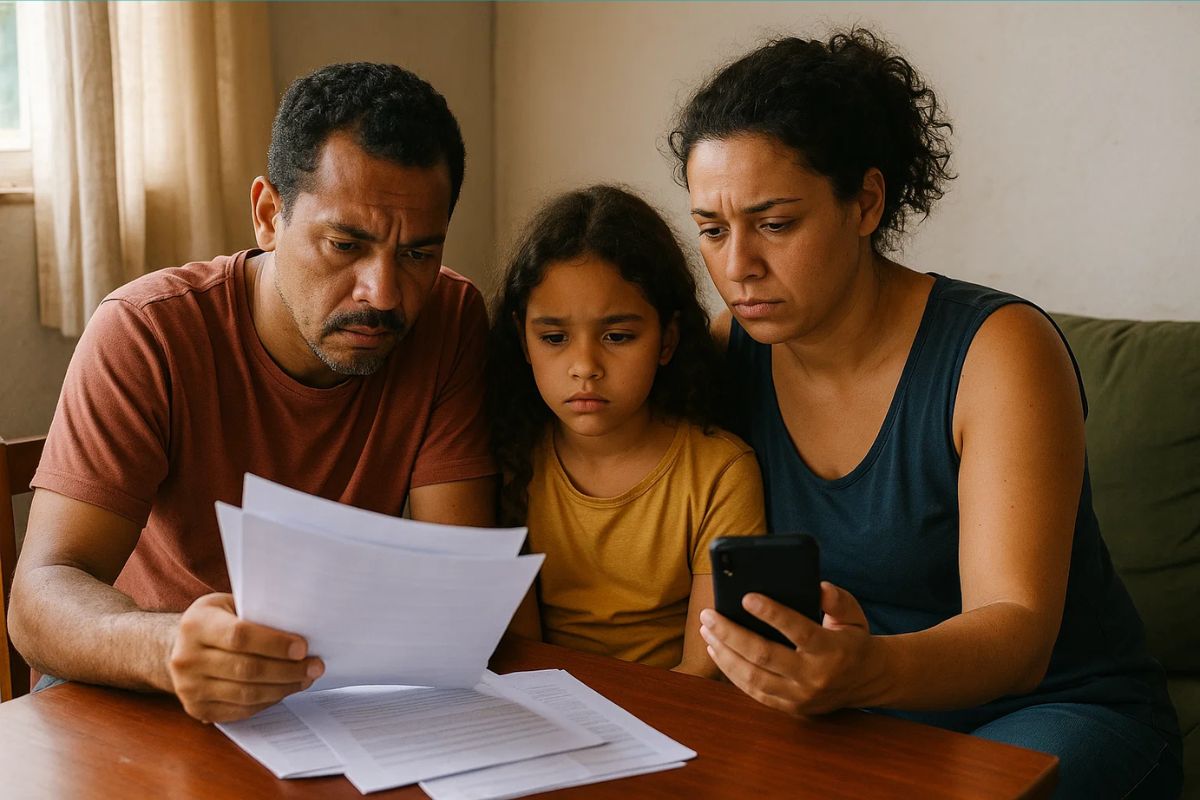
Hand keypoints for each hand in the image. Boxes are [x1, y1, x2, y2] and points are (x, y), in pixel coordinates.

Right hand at [166, 593, 323, 722]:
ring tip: (306, 678)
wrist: (178, 647)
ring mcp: (189, 688)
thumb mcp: (228, 604)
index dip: (274, 644)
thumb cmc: (216, 620)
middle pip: (246, 669)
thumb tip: (301, 624)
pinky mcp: (198, 709)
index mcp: (196, 625)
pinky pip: (240, 710)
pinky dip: (268, 702)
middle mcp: (187, 658)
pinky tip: (285, 690)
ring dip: (283, 688)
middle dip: (287, 670)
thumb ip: (256, 612)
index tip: (302, 647)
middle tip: (315, 666)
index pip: (239, 636)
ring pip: (246, 694)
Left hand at [699, 582, 885, 715]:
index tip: (746, 597)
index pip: (798, 630)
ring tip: (707, 630)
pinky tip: (717, 650)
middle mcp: (813, 676)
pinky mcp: (789, 706)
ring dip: (724, 652)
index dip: (771, 614)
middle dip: (730, 633)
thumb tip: (818, 587)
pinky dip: (730, 671)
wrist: (868, 681)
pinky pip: (753, 691)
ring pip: (752, 676)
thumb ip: (838, 600)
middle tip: (709, 614)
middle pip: (763, 655)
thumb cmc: (853, 640)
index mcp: (831, 650)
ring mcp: (799, 696)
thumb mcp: (854, 615)